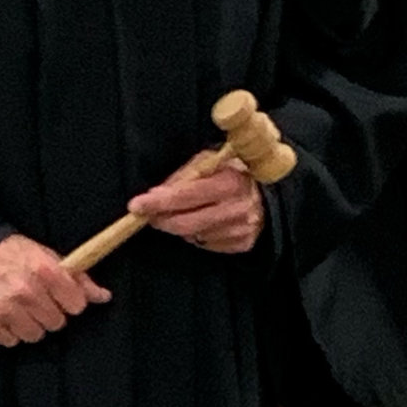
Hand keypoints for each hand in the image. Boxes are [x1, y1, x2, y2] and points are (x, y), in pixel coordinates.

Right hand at [0, 234, 111, 347]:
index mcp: (44, 271)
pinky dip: (10, 331)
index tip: (62, 296)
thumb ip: (77, 277)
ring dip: (31, 324)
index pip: (76, 304)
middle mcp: (25, 291)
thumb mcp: (46, 256)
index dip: (71, 301)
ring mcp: (5, 309)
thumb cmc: (12, 254)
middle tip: (37, 300)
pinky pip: (11, 341)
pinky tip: (5, 314)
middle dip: (50, 312)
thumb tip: (104, 297)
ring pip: (35, 336)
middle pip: (57, 323)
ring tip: (21, 308)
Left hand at [128, 153, 265, 253]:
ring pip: (193, 235)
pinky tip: (203, 221)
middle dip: (162, 219)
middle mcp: (237, 209)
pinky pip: (206, 244)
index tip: (136, 205)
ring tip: (183, 212)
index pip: (186, 196)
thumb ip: (184, 175)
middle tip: (148, 214)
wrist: (269, 194)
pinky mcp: (242, 244)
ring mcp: (240, 230)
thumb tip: (156, 193)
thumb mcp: (210, 161)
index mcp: (229, 182)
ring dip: (180, 226)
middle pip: (186, 223)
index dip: (159, 202)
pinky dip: (197, 234)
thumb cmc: (233, 172)